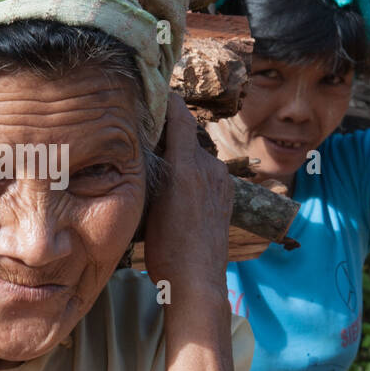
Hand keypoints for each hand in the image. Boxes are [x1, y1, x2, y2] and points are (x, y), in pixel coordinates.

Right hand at [143, 93, 233, 297]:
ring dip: (180, 155)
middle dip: (168, 131)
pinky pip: (206, 174)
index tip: (154, 89)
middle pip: (187, 137)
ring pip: (196, 157)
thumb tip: (143, 143)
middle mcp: (210, 169)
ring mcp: (221, 184)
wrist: (197, 281)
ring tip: (158, 161)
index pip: (181, 117)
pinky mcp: (225, 198)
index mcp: (189, 166)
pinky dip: (191, 172)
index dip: (168, 100)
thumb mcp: (150, 203)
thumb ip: (152, 168)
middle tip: (145, 130)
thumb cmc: (168, 248)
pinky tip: (176, 187)